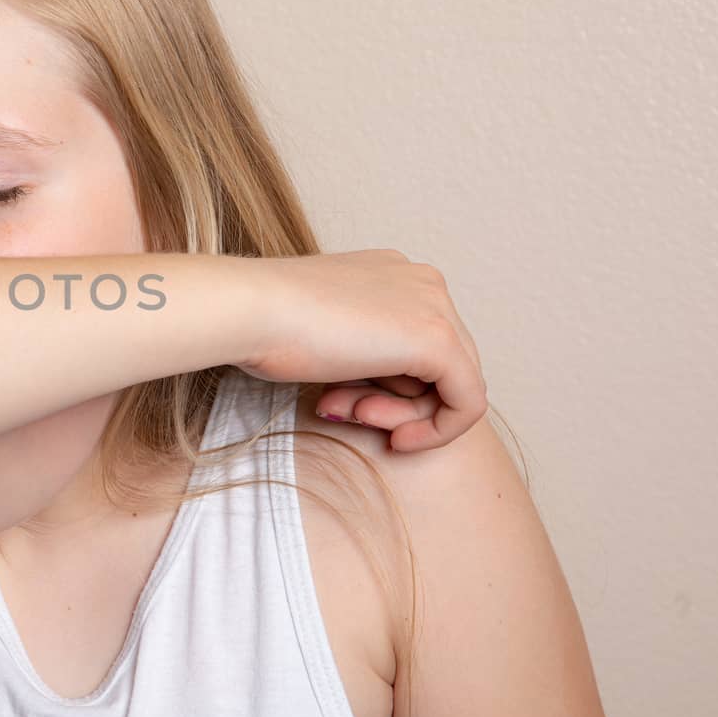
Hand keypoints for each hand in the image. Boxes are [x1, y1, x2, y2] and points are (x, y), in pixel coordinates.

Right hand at [234, 249, 486, 450]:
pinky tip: (398, 441)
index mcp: (394, 275)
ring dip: (402, 417)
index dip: (383, 388)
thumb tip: (380, 392)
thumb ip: (359, 354)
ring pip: (451, 385)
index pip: (413, 346)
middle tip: (347, 414)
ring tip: (351, 415)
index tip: (343, 404)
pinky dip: (437, 431)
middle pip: (437, 367)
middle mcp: (424, 282)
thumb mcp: (323, 338)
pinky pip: (467, 402)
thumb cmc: (265, 324)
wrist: (251, 310)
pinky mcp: (440, 340)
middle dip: (394, 404)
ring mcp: (437, 306)